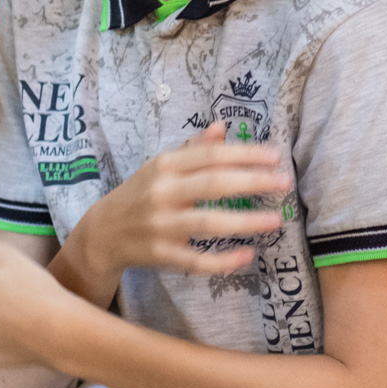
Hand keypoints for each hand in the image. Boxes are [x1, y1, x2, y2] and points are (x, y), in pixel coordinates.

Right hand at [68, 123, 288, 283]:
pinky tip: (247, 256)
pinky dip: (222, 261)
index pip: (210, 155)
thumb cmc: (141, 193)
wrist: (102, 233)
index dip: (244, 154)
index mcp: (165, 166)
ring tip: (275, 221)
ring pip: (207, 223)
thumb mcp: (161, 166)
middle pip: (212, 184)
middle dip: (252, 182)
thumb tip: (222, 126)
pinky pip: (195, 260)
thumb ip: (193, 148)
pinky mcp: (160, 255)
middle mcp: (162, 192)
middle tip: (284, 182)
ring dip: (244, 221)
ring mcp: (160, 225)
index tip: (275, 155)